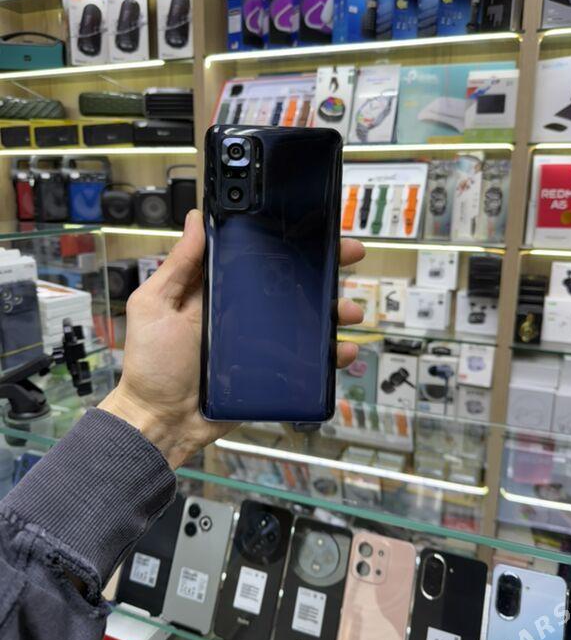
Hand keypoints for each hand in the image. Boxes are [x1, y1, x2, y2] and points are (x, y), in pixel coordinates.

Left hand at [100, 210, 364, 468]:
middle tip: (348, 254)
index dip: (284, 242)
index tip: (310, 227)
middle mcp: (244, 311)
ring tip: (349, 310)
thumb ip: (178, 265)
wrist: (161, 420)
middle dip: (324, 267)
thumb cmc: (152, 363)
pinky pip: (308, 360)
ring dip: (335, 310)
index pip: (257, 257)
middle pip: (291, 283)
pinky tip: (343, 350)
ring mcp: (261, 341)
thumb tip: (195, 219)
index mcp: (218, 290)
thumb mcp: (156, 305)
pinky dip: (331, 355)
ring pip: (307, 320)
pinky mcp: (272, 372)